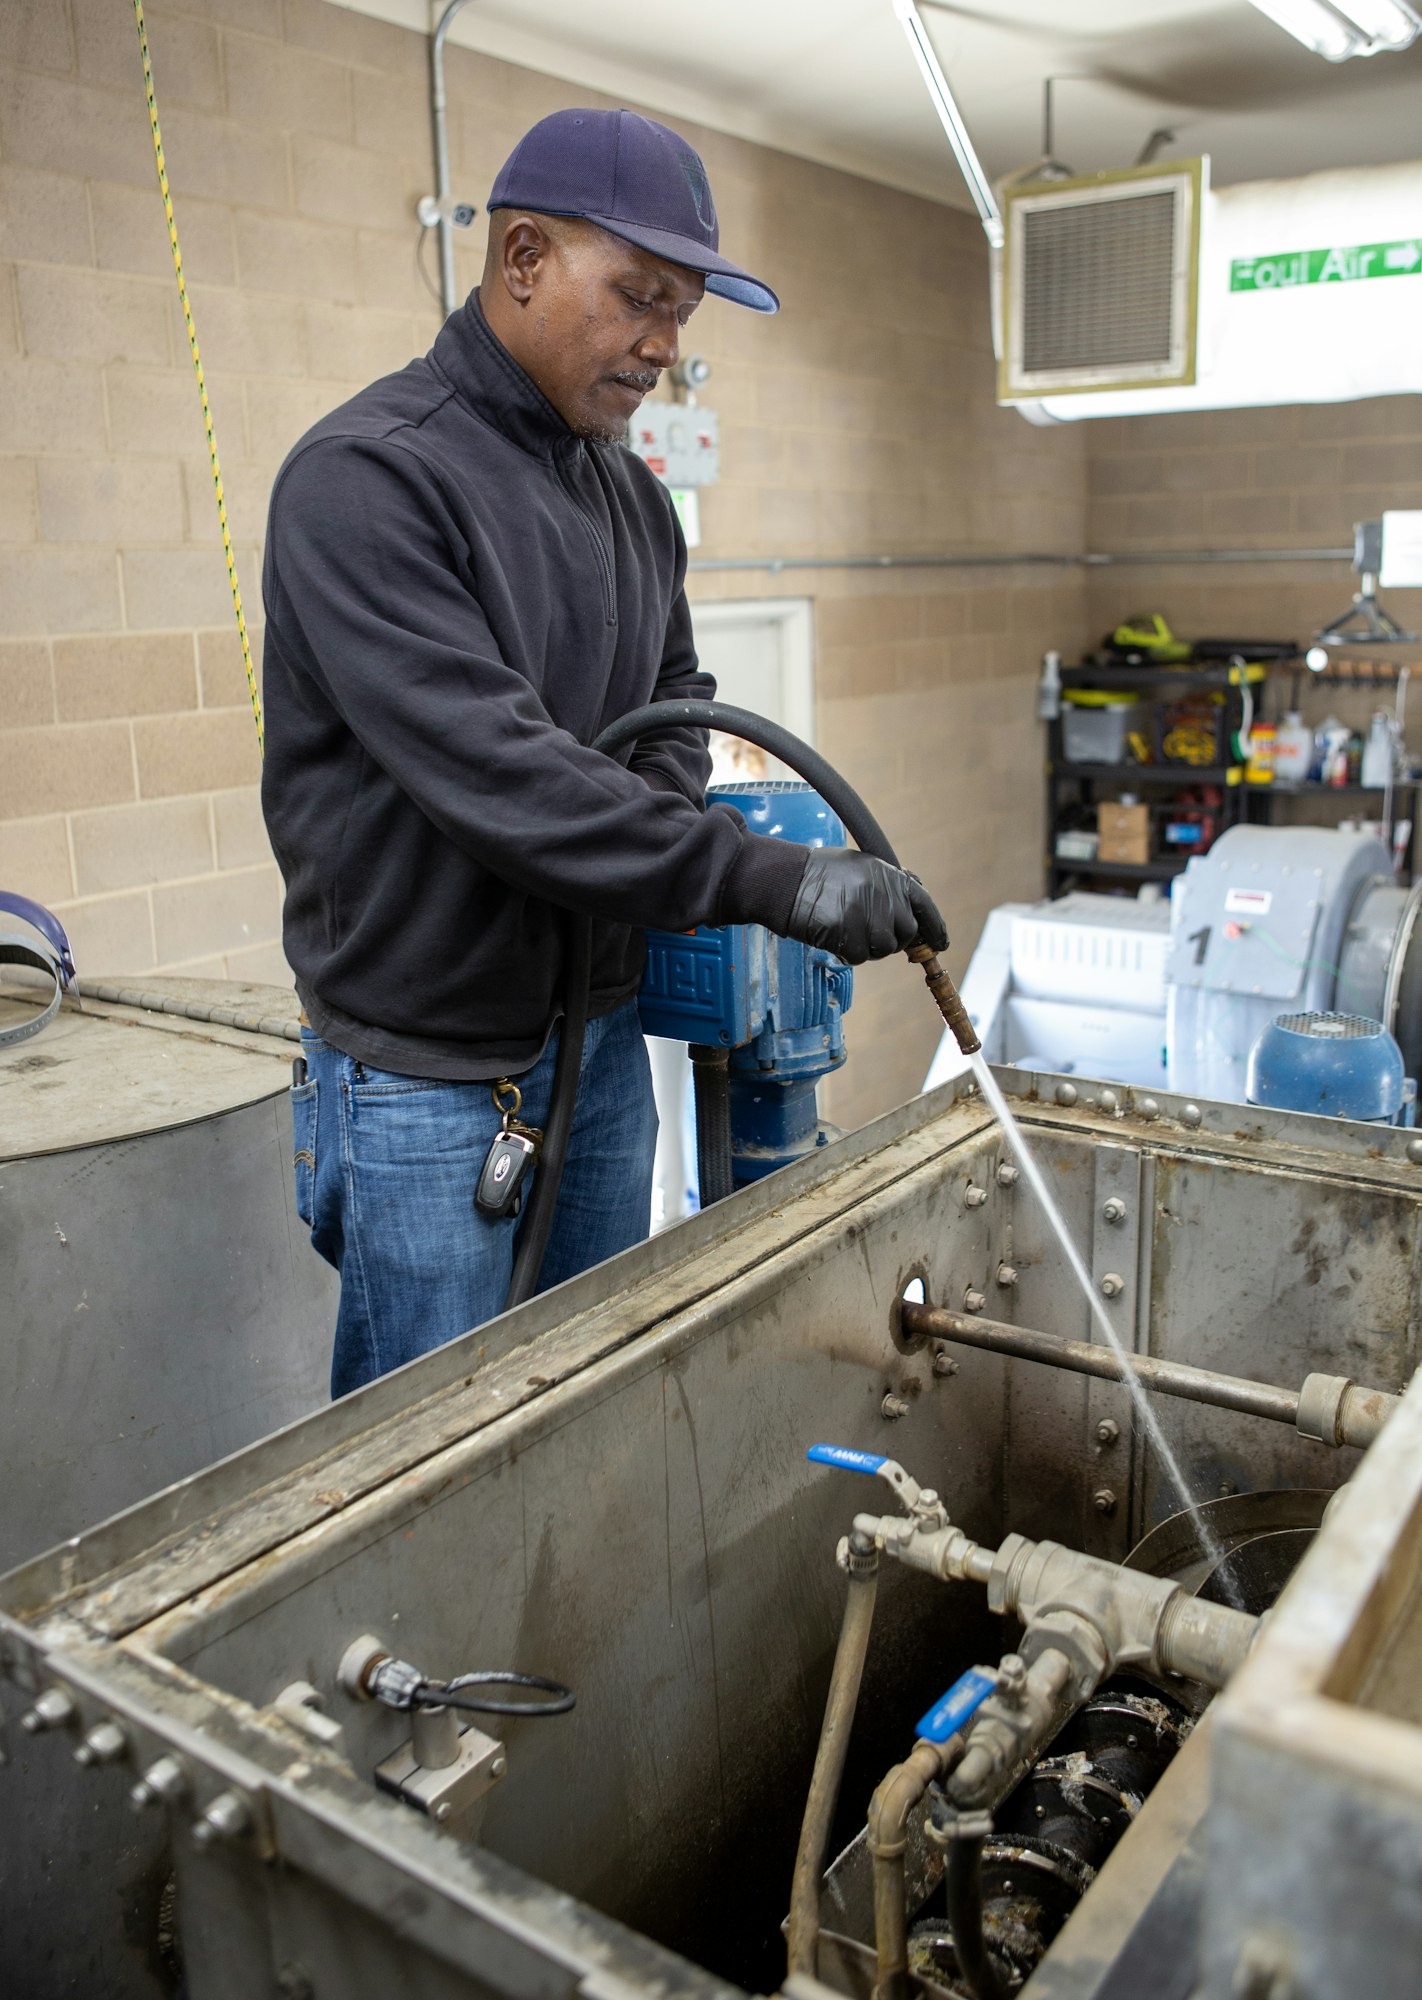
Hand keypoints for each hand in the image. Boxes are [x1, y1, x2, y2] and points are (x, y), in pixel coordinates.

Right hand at [783, 850, 947, 964]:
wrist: (787, 879)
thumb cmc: (822, 875)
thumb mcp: (862, 866)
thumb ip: (889, 885)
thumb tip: (915, 902)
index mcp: (889, 876)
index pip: (924, 905)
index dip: (936, 928)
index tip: (940, 944)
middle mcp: (883, 893)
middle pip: (906, 933)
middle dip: (893, 939)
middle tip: (869, 934)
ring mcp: (865, 912)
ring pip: (884, 948)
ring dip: (869, 947)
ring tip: (849, 931)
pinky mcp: (846, 930)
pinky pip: (860, 957)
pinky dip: (848, 953)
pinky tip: (835, 937)